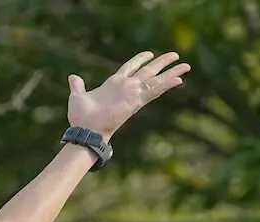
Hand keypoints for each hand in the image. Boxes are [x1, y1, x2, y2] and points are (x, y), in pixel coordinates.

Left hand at [67, 51, 190, 137]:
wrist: (85, 130)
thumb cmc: (80, 117)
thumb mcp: (77, 96)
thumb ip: (78, 86)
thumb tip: (73, 77)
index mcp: (113, 84)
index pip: (130, 67)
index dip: (140, 59)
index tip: (150, 53)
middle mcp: (126, 88)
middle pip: (148, 71)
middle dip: (162, 63)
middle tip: (176, 55)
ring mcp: (132, 94)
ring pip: (155, 80)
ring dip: (171, 72)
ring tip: (186, 65)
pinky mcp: (136, 102)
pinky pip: (154, 91)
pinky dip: (167, 84)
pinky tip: (180, 79)